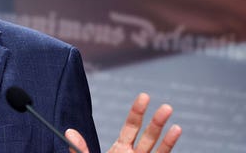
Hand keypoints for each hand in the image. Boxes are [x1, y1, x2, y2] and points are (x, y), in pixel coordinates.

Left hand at [65, 93, 181, 152]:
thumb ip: (80, 149)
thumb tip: (69, 132)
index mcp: (121, 148)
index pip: (131, 126)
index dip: (138, 111)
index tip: (145, 97)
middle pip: (149, 135)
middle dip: (157, 121)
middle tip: (166, 107)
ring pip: (158, 149)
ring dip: (167, 137)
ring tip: (176, 124)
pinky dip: (169, 148)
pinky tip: (175, 135)